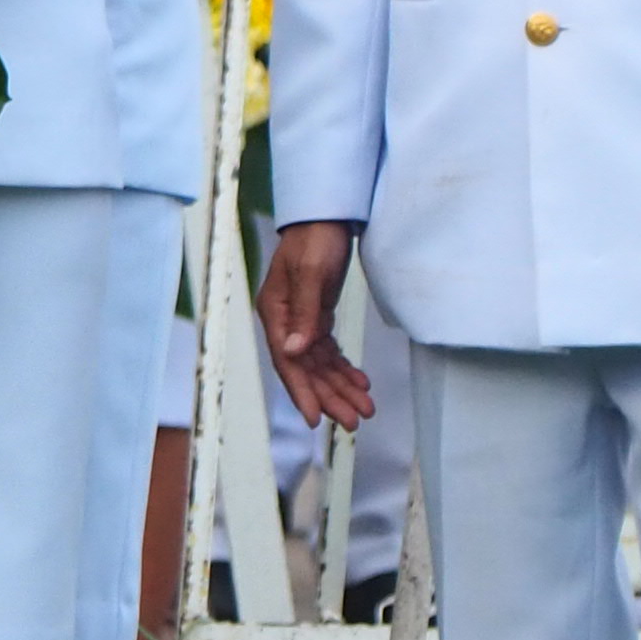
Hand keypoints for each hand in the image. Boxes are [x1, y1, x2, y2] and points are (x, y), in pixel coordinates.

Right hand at [258, 220, 374, 429]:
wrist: (327, 218)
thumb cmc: (315, 241)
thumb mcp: (310, 274)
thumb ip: (304, 313)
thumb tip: (293, 352)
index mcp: (275, 314)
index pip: (287, 362)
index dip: (301, 391)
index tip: (314, 419)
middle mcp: (284, 322)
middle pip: (306, 369)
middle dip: (330, 396)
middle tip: (354, 421)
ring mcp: (301, 321)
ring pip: (320, 364)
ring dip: (341, 386)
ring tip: (365, 408)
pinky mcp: (317, 316)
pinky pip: (329, 351)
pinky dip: (343, 367)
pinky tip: (360, 381)